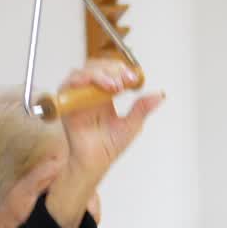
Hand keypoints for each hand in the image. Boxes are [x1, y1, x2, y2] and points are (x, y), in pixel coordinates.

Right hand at [58, 59, 164, 182]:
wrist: (95, 161)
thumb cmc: (109, 146)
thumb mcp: (132, 125)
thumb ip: (142, 109)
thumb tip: (160, 95)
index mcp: (106, 95)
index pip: (112, 72)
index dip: (122, 71)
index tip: (134, 78)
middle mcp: (91, 93)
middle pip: (97, 67)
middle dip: (112, 69)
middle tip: (125, 80)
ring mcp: (78, 96)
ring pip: (84, 72)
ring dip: (99, 74)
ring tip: (114, 86)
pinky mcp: (66, 103)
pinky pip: (68, 84)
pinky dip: (80, 80)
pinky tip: (94, 86)